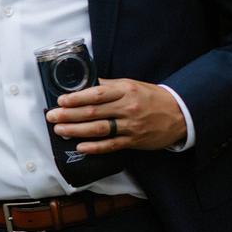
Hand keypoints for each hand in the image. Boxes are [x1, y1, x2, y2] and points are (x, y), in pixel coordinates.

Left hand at [46, 78, 186, 152]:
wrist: (179, 113)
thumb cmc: (151, 97)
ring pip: (99, 129)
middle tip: (52, 116)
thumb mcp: (131, 85)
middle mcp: (127, 107)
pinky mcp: (134, 141)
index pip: (96, 94)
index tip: (60, 100)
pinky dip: (95, 147)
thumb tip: (85, 85)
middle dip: (69, 115)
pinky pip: (111, 145)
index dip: (76, 98)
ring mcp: (130, 125)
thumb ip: (109, 86)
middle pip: (93, 112)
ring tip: (60, 130)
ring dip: (76, 130)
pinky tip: (80, 146)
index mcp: (125, 90)